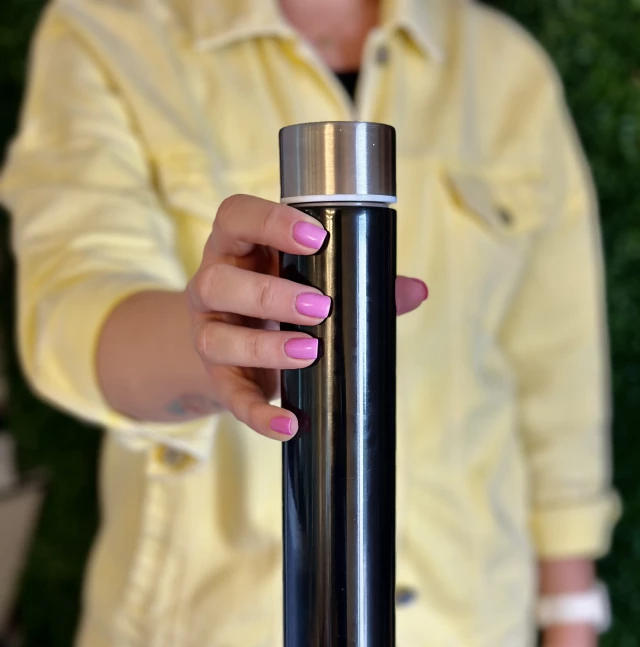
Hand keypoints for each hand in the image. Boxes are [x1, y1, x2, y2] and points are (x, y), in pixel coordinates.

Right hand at [187, 194, 426, 439]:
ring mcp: (209, 334)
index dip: (270, 222)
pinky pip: (231, 397)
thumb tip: (417, 290)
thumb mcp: (307, 281)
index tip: (317, 238)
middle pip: (218, 282)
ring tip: (309, 352)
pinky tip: (289, 423)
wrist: (233, 351)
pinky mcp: (218, 379)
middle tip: (319, 307)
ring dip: (264, 347)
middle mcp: (212, 286)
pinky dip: (260, 414)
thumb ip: (359, 283)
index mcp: (237, 248)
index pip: (235, 217)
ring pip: (218, 339)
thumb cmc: (276, 301)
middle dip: (270, 295)